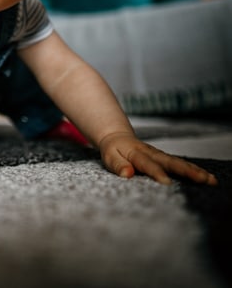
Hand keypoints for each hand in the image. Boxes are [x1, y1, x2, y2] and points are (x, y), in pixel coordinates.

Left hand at [98, 132, 216, 184]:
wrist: (118, 137)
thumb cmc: (113, 150)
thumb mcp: (110, 157)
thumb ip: (118, 165)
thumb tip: (127, 174)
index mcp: (137, 153)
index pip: (148, 164)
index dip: (156, 173)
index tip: (166, 183)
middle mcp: (152, 153)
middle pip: (171, 162)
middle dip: (187, 171)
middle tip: (202, 180)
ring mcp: (161, 155)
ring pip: (179, 163)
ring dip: (195, 171)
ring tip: (211, 180)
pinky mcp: (165, 159)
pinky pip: (180, 164)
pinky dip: (194, 170)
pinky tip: (207, 178)